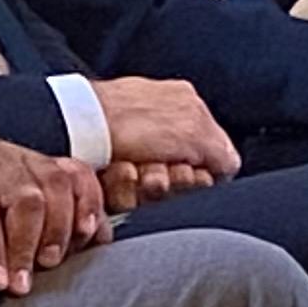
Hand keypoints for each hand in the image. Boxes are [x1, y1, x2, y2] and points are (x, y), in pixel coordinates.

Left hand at [0, 117, 102, 294]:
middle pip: (27, 196)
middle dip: (28, 243)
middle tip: (24, 286)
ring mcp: (28, 158)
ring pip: (58, 186)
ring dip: (62, 227)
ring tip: (53, 264)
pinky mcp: (48, 164)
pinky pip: (79, 177)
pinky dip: (92, 204)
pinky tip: (91, 236)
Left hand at [94, 74, 236, 196]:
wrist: (80, 125)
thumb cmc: (134, 118)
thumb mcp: (194, 128)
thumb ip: (221, 151)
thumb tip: (227, 169)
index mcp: (184, 110)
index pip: (208, 163)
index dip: (199, 176)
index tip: (187, 173)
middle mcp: (160, 131)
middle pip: (179, 182)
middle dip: (170, 182)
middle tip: (157, 172)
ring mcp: (133, 150)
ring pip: (153, 193)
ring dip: (147, 186)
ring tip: (134, 170)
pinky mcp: (108, 169)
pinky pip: (125, 196)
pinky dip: (123, 188)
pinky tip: (115, 172)